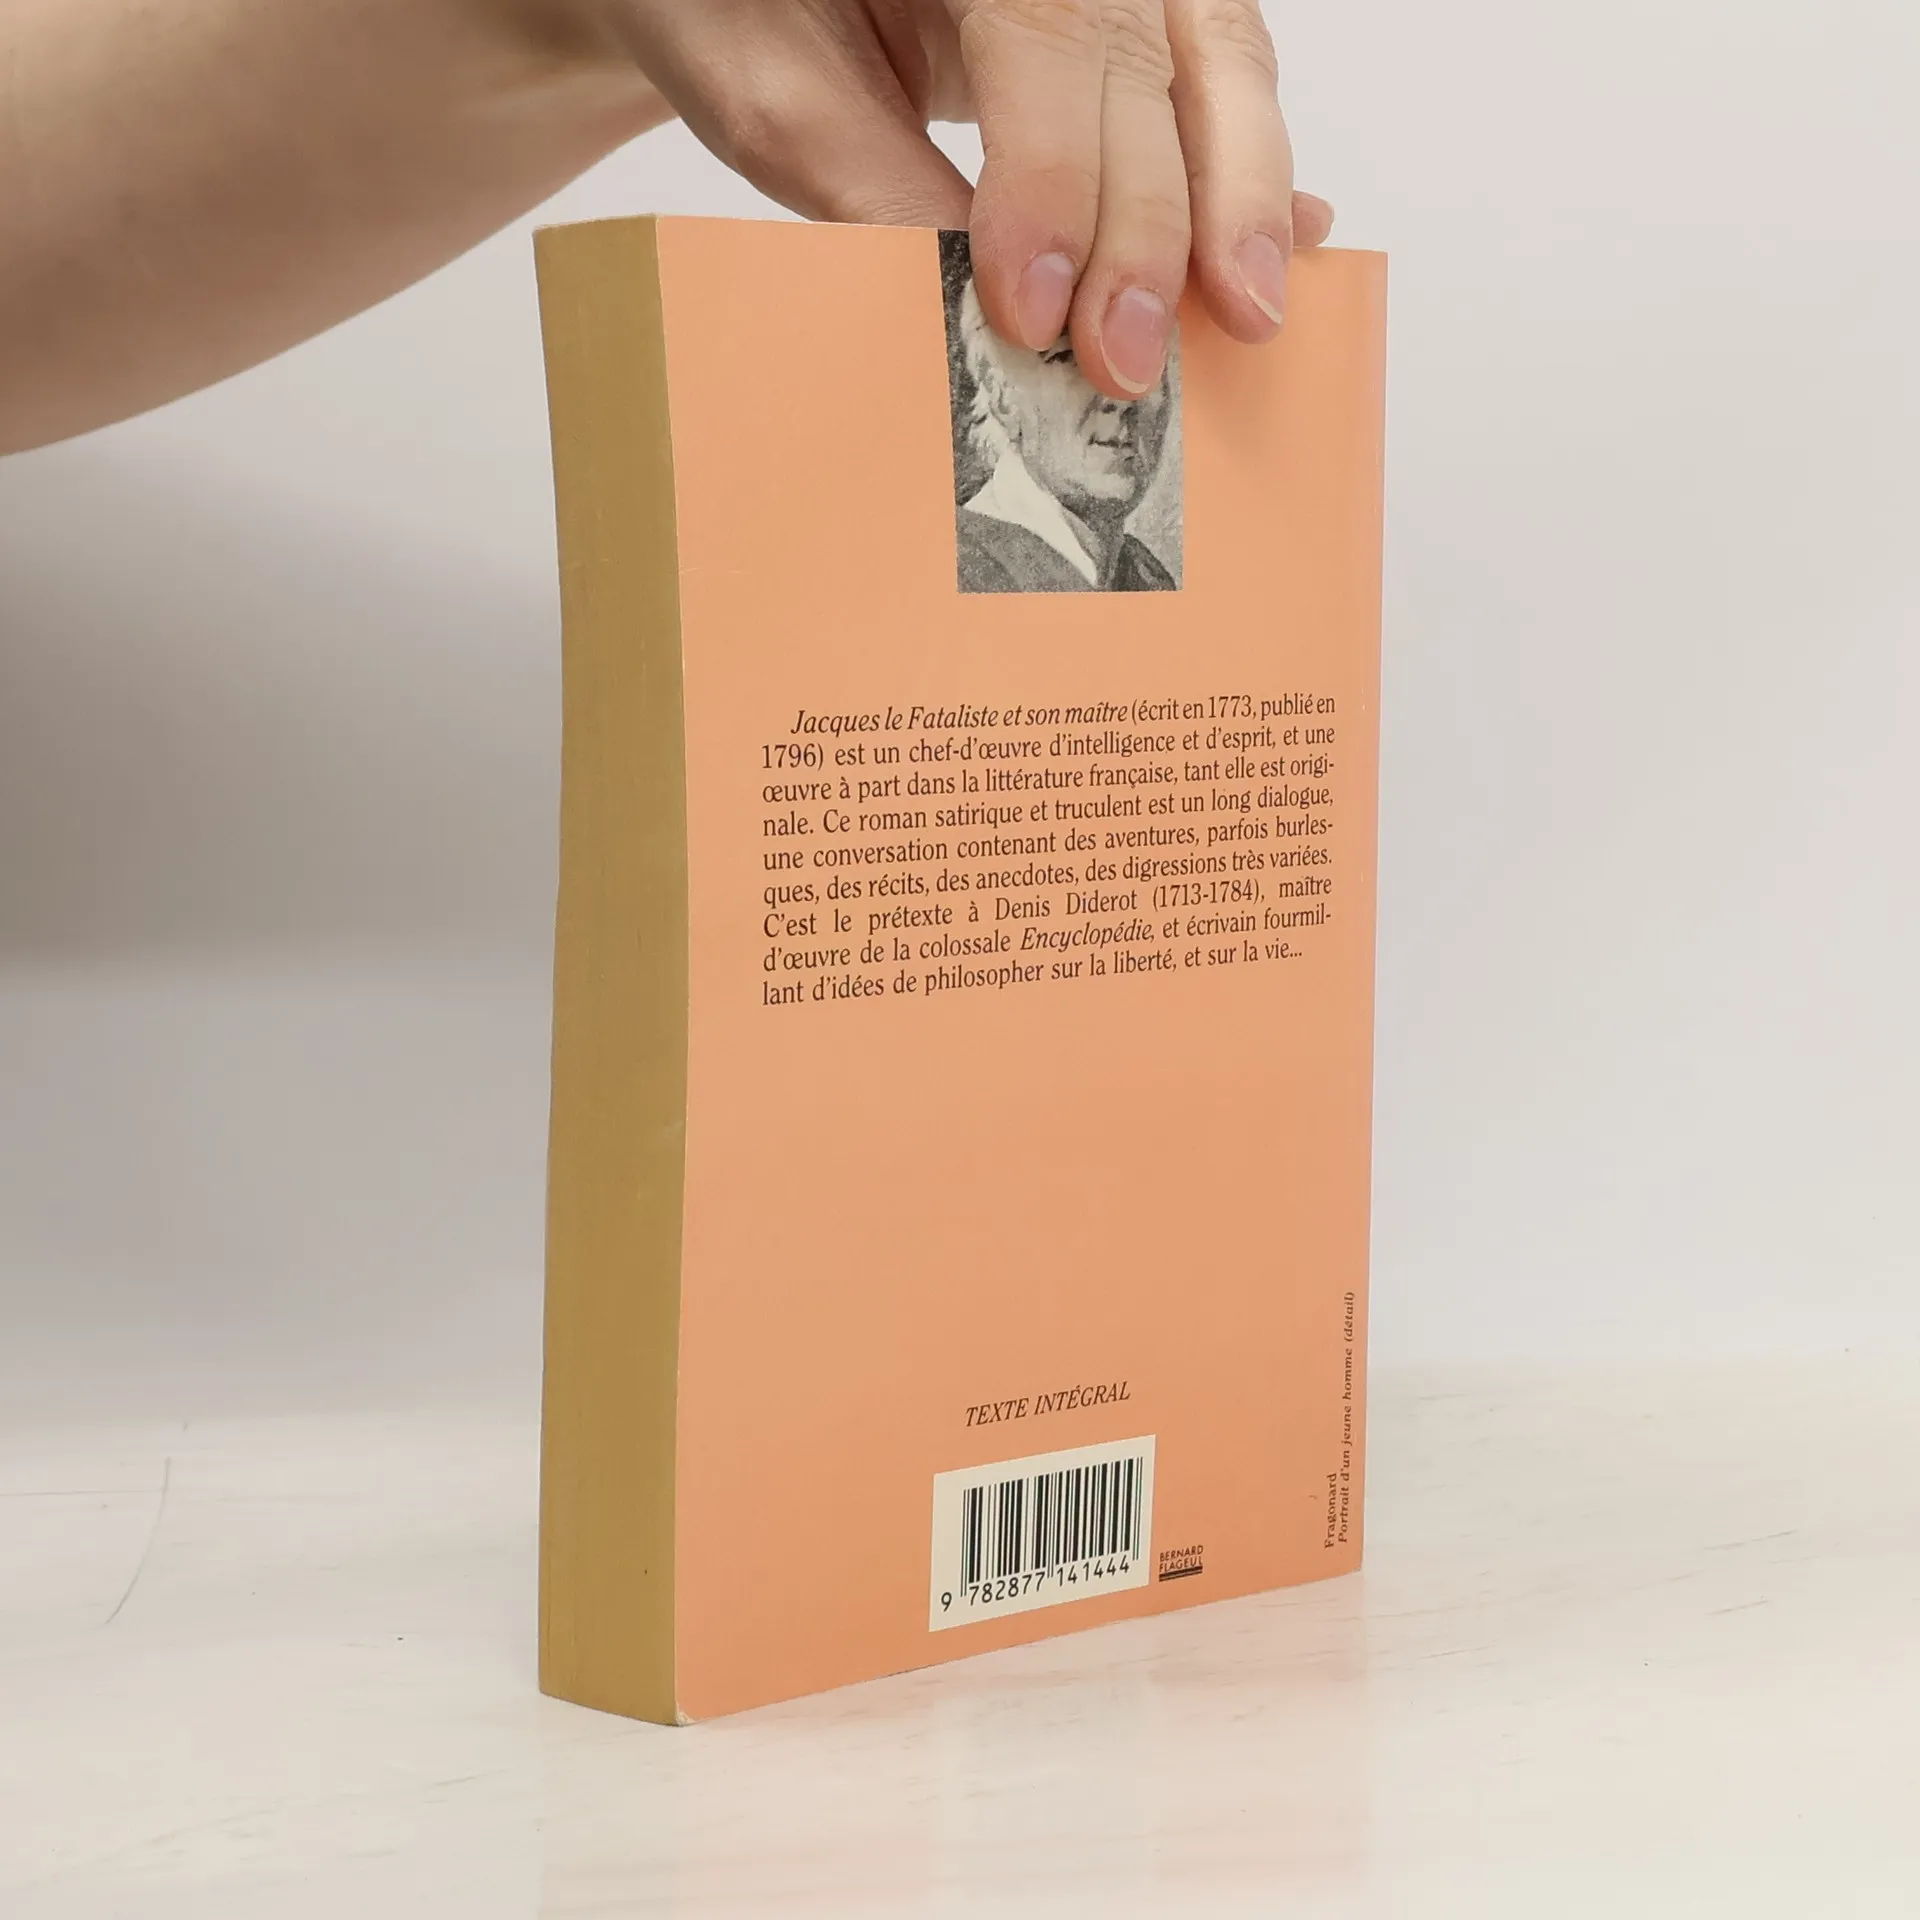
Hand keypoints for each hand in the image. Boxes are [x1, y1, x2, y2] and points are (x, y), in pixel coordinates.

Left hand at [603, 0, 1333, 399]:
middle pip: (1146, 57)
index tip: (1033, 311)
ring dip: (1236, 200)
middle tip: (1127, 360)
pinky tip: (1289, 238)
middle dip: (1148, 225)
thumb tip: (973, 313)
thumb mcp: (765, 85)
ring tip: (1246, 314)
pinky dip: (1250, 169)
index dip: (1052, 179)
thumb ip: (865, 180)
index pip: (1040, 31)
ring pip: (1218, 59)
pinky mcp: (1144, 10)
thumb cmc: (737, 0)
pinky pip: (1220, 72)